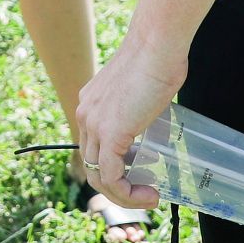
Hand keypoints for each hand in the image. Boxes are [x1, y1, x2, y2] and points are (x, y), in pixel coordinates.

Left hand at [73, 33, 188, 209]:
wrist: (156, 45)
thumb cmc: (157, 60)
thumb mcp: (139, 91)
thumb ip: (137, 109)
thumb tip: (152, 121)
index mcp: (90, 104)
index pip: (92, 148)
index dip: (113, 169)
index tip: (141, 176)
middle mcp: (85, 115)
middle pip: (92, 166)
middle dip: (118, 188)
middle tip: (145, 192)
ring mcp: (94, 124)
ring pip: (99, 177)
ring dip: (125, 196)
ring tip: (150, 197)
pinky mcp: (110, 133)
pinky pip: (112, 176)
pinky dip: (130, 193)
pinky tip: (151, 193)